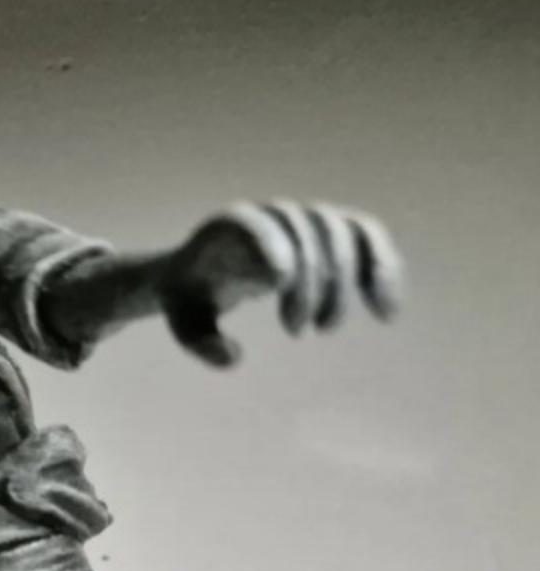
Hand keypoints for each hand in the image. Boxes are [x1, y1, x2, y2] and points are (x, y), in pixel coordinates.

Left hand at [159, 200, 403, 367]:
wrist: (204, 272)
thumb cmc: (191, 297)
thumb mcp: (184, 322)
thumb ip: (200, 342)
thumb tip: (234, 357)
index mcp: (226, 227)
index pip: (251, 223)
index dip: (269, 243)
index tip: (279, 281)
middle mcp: (270, 213)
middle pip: (306, 231)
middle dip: (310, 282)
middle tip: (296, 332)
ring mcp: (304, 218)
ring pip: (343, 232)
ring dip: (347, 282)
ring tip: (326, 330)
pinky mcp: (330, 232)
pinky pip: (366, 238)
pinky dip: (382, 270)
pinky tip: (386, 314)